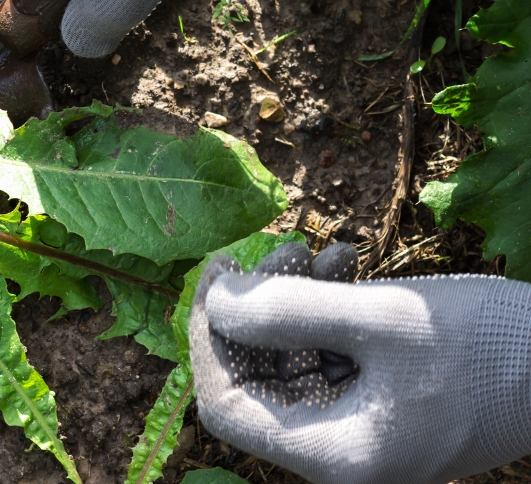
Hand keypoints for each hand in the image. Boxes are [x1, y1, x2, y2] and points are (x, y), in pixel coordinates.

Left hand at [190, 242, 530, 483]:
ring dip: (293, 301)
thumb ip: (290, 312)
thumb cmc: (494, 348)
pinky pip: (328, 358)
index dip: (211, 337)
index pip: (226, 406)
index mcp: (334, 455)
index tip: (221, 274)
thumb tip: (218, 304)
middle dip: (259, 308)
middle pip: (256, 379)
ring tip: (320, 249)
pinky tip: (342, 265)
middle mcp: (340, 455)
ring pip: (290, 361)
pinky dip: (326, 311)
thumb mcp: (385, 319)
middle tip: (282, 249)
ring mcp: (360, 431)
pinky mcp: (379, 405)